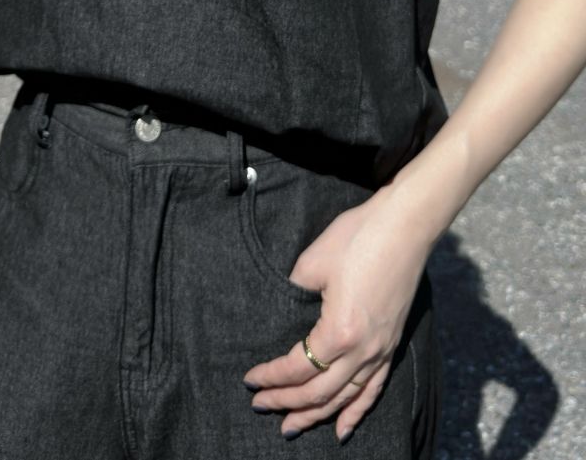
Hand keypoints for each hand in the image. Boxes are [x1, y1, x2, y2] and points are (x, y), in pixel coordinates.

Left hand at [242, 189, 432, 441]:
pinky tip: (341, 429)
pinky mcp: (392, 342)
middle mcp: (363, 350)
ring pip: (345, 397)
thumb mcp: (313, 263)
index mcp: (339, 331)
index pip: (297, 368)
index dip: (271, 377)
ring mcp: (382, 349)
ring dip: (316, 414)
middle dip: (286, 402)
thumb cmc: (357, 237)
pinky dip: (356, 411)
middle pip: (319, 391)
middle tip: (260, 406)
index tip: (250, 380)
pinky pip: (373, 389)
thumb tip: (285, 311)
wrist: (403, 225)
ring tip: (291, 427)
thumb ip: (295, 294)